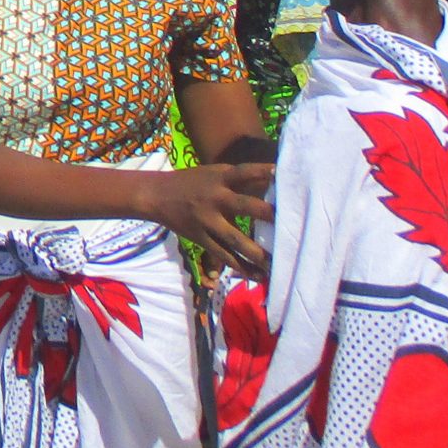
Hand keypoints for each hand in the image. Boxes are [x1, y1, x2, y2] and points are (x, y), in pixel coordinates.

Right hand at [142, 162, 273, 276]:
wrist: (156, 196)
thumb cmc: (193, 182)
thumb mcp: (214, 174)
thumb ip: (240, 180)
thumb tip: (275, 183)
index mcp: (220, 178)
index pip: (244, 172)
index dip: (263, 172)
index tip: (282, 173)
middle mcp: (214, 197)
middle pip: (244, 206)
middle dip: (267, 214)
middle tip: (291, 225)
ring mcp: (206, 220)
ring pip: (235, 239)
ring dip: (258, 253)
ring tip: (277, 264)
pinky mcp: (200, 238)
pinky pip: (223, 255)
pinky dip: (241, 266)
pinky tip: (258, 275)